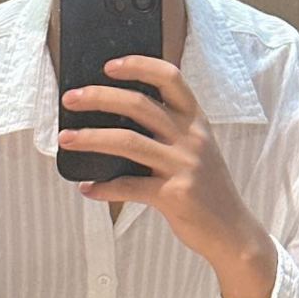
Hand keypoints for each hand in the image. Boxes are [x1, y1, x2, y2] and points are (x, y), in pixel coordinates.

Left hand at [58, 56, 274, 273]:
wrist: (232, 230)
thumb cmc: (205, 186)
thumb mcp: (196, 148)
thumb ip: (168, 130)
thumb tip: (115, 117)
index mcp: (195, 120)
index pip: (170, 78)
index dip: (139, 66)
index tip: (108, 66)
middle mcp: (191, 137)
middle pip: (139, 104)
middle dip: (99, 98)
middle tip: (71, 98)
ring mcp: (184, 165)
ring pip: (128, 142)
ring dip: (91, 139)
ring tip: (66, 139)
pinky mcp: (174, 195)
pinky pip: (130, 187)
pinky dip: (104, 187)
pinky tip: (87, 189)